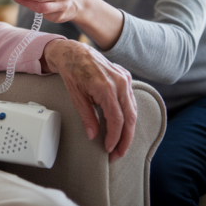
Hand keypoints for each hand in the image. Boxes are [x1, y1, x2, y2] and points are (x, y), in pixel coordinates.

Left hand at [42, 39, 136, 161]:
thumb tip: (93, 136)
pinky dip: (129, 115)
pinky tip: (123, 127)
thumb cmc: (72, 72)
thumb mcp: (76, 96)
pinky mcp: (125, 77)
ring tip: (120, 144)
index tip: (109, 149)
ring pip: (133, 110)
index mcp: (106, 87)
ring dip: (129, 130)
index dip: (114, 137)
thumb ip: (87, 116)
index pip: (117, 119)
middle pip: (130, 117)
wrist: (74, 52)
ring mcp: (125, 78)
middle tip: (118, 154)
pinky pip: (131, 100)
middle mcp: (119, 82)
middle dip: (125, 139)